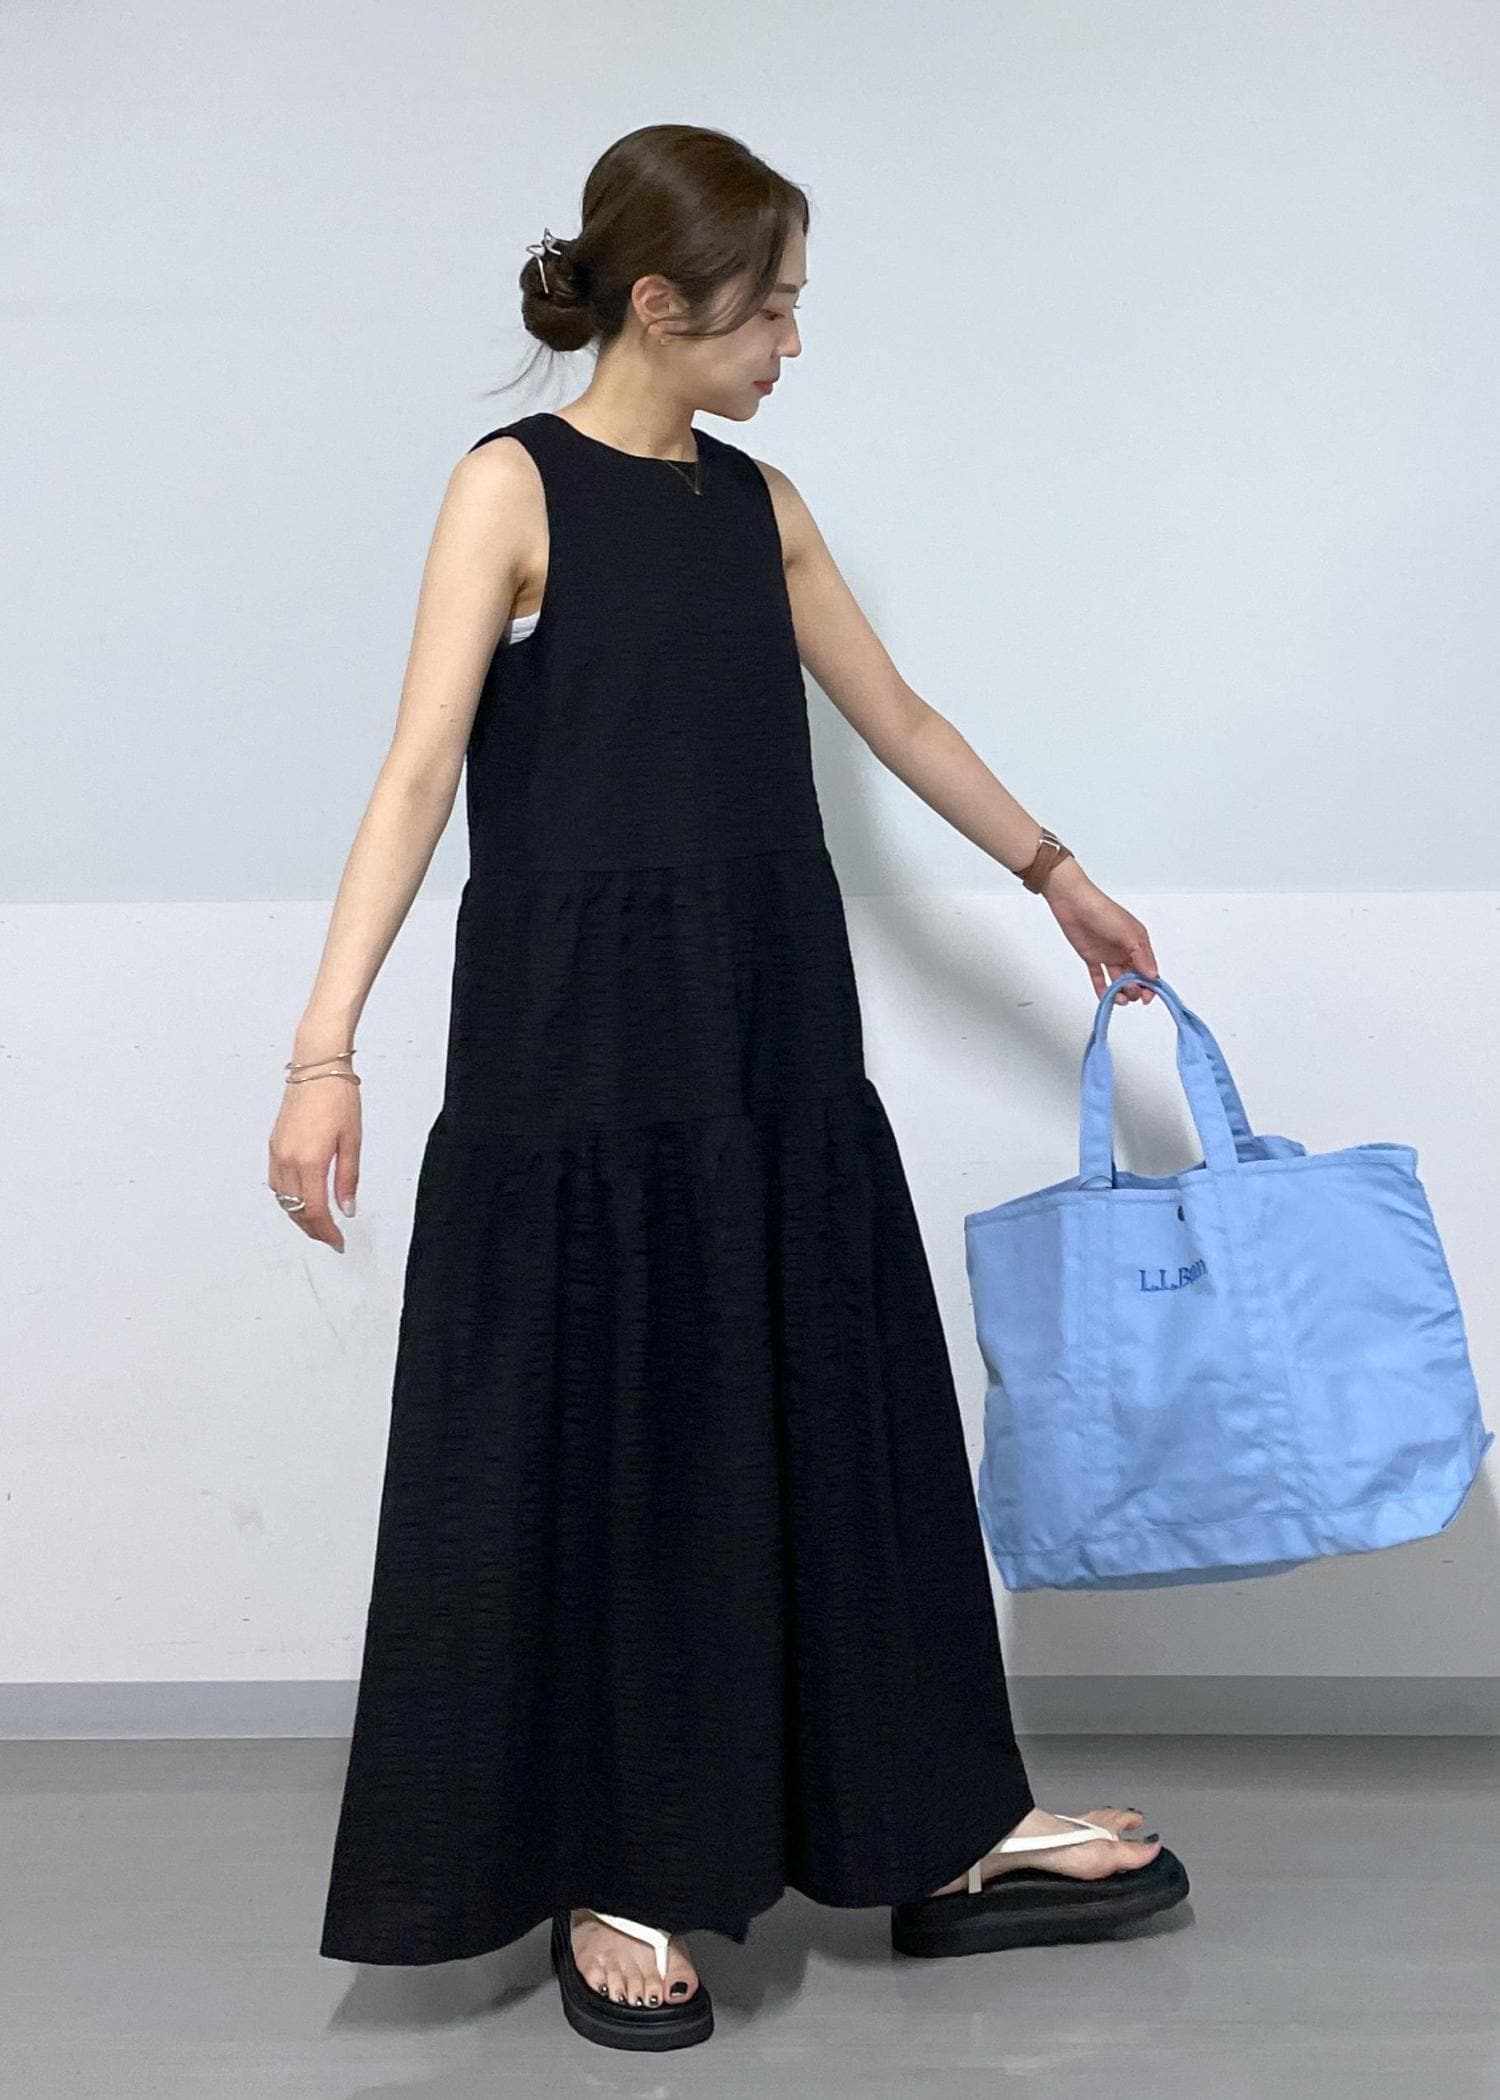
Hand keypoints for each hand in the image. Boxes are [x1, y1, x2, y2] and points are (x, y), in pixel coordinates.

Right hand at [267, 1074, 361, 1251]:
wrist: (317, 1067)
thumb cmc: (337, 1097)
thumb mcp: (352, 1141)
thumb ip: (347, 1179)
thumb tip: (347, 1208)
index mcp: (309, 1161)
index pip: (316, 1211)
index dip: (327, 1232)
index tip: (338, 1242)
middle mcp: (288, 1160)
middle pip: (296, 1210)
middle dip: (313, 1229)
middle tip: (330, 1238)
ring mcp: (277, 1153)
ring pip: (283, 1200)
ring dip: (298, 1216)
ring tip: (317, 1224)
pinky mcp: (273, 1145)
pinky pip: (275, 1183)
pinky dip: (287, 1198)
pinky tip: (300, 1200)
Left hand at [1040, 859, 1159, 1004]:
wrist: (1072, 903)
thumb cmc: (1102, 911)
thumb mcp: (1127, 933)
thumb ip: (1141, 956)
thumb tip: (1153, 975)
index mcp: (1138, 942)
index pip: (1149, 969)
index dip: (1150, 985)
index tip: (1147, 998)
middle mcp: (1125, 950)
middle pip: (1135, 977)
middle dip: (1134, 989)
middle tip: (1129, 993)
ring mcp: (1109, 954)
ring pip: (1118, 980)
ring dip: (1120, 992)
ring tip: (1117, 997)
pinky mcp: (1092, 957)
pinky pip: (1099, 977)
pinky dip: (1102, 989)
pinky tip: (1105, 997)